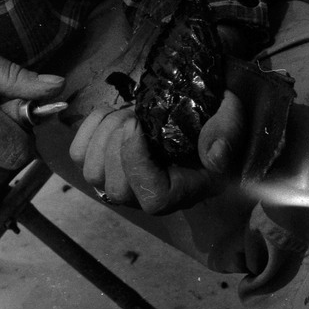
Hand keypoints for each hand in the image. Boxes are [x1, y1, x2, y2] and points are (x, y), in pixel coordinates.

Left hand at [69, 90, 244, 214]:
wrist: (195, 111)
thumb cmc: (214, 120)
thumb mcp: (231, 119)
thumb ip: (226, 134)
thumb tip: (212, 155)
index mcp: (181, 192)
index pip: (151, 198)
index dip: (137, 163)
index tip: (139, 125)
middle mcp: (147, 196)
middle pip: (115, 188)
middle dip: (118, 143)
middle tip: (137, 114)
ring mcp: (121, 182)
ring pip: (92, 173)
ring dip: (104, 134)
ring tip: (127, 114)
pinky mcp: (102, 164)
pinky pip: (78, 155)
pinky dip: (88, 129)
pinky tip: (110, 113)